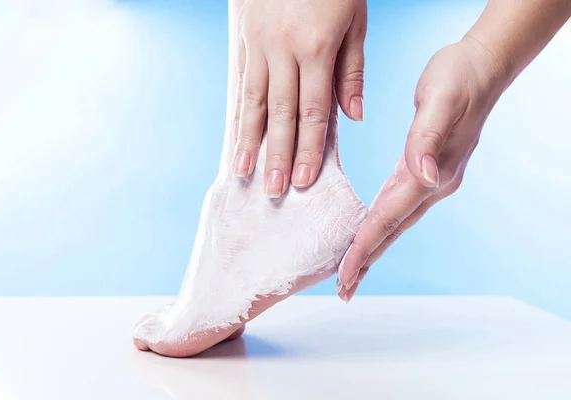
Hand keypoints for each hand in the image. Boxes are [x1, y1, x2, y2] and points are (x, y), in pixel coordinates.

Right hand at [231, 0, 366, 196]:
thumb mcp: (355, 18)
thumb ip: (351, 70)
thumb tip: (351, 117)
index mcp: (316, 48)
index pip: (313, 111)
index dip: (309, 148)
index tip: (305, 180)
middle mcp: (282, 51)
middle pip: (281, 114)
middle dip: (278, 155)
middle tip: (275, 191)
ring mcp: (258, 45)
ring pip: (254, 102)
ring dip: (250, 141)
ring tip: (245, 172)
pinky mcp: (244, 40)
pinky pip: (240, 83)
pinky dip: (239, 112)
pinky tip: (236, 133)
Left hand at [337, 38, 509, 300]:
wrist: (480, 66)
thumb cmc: (458, 77)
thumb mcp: (440, 101)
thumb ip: (427, 140)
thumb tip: (424, 177)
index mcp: (429, 174)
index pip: (388, 218)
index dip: (364, 247)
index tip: (344, 273)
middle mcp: (431, 184)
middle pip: (391, 231)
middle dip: (365, 261)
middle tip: (343, 290)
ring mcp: (431, 180)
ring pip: (394, 223)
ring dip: (372, 248)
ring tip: (351, 271)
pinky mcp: (424, 170)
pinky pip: (397, 206)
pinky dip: (380, 224)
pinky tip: (368, 230)